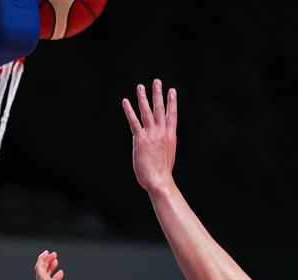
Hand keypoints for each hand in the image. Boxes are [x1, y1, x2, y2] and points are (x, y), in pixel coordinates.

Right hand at [35, 251, 86, 279]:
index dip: (56, 278)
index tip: (61, 272)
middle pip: (44, 277)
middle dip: (49, 268)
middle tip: (55, 260)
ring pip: (40, 271)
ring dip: (45, 262)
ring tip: (52, 254)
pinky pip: (39, 267)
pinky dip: (42, 260)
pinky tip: (47, 253)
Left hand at [122, 79, 176, 194]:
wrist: (159, 180)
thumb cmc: (162, 173)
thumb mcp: (167, 155)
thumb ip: (163, 144)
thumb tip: (160, 142)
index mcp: (170, 136)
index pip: (172, 115)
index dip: (172, 102)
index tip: (172, 91)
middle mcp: (162, 133)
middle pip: (160, 109)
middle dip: (158, 94)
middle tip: (157, 81)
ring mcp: (151, 135)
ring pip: (147, 112)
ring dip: (143, 98)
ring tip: (141, 87)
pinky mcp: (140, 139)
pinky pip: (134, 121)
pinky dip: (129, 110)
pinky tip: (125, 101)